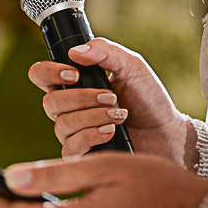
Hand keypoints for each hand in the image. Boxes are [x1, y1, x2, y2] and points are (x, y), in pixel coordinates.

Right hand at [29, 38, 191, 164]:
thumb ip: (105, 52)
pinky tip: (111, 132)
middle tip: (111, 97)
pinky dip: (91, 136)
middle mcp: (67, 109)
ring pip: (61, 124)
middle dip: (82, 98)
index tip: (74, 73)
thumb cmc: (148, 99)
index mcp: (73, 84)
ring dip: (93, 117)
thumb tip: (75, 52)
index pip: (40, 75)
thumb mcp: (131, 66)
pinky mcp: (81, 155)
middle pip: (49, 102)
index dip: (48, 72)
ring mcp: (72, 133)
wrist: (167, 132)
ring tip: (120, 115)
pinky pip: (70, 147)